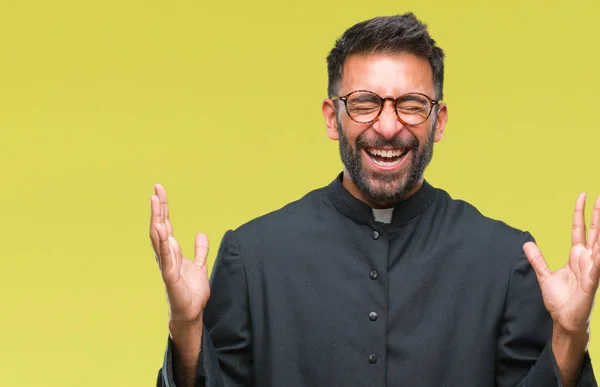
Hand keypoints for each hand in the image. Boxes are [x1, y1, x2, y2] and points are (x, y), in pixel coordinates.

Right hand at [150, 184, 210, 325]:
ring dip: (157, 219)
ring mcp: (166, 264)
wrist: (192, 312)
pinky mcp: (170, 276)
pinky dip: (163, 242)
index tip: (159, 191)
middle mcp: (166, 255)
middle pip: (160, 227)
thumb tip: (200, 234)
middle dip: (158, 208)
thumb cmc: (192, 291)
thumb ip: (200, 250)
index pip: (166, 225)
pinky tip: (161, 229)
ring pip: (159, 238)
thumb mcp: (200, 265)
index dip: (163, 208)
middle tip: (155, 189)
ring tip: (155, 202)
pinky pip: (166, 257)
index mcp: (172, 252)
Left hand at [523, 193, 599, 334]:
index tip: (583, 196)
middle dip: (598, 215)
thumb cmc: (560, 300)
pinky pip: (599, 265)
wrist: (564, 319)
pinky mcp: (592, 281)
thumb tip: (526, 244)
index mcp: (576, 256)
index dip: (580, 213)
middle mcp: (587, 259)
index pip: (579, 229)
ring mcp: (592, 269)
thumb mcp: (544, 275)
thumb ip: (537, 259)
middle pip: (594, 232)